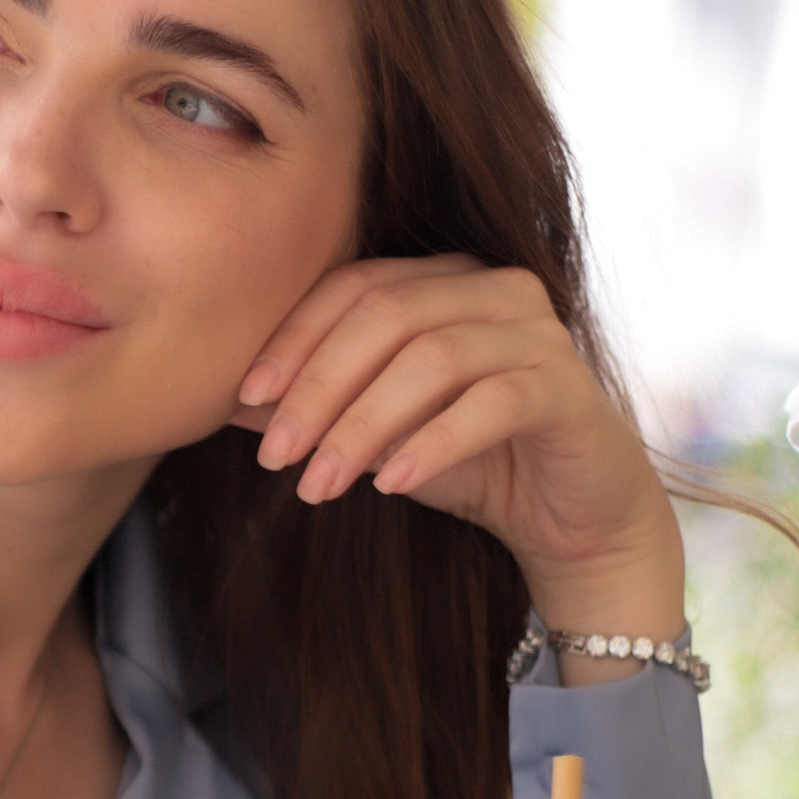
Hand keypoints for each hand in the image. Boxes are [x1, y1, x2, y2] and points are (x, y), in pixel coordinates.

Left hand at [230, 256, 684, 656]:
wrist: (573, 519)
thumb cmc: (467, 463)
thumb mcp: (377, 434)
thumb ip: (314, 408)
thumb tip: (225, 402)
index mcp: (445, 279)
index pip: (354, 287)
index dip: (293, 339)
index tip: (245, 400)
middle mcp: (496, 288)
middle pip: (387, 315)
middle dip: (318, 387)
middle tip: (275, 455)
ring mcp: (539, 333)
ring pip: (434, 358)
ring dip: (363, 425)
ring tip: (318, 485)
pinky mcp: (569, 389)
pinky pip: (492, 404)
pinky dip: (431, 443)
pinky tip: (388, 485)